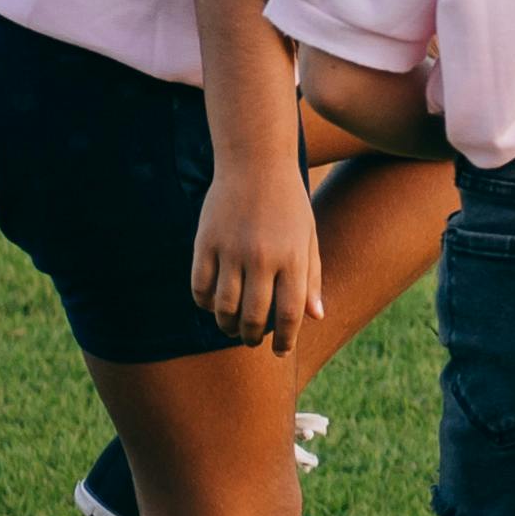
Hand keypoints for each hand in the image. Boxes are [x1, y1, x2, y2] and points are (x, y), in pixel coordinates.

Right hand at [190, 162, 325, 354]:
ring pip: (223, 307)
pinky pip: (199, 287)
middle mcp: (262, 257)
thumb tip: (315, 317)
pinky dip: (204, 303)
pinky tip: (212, 304)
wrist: (255, 163)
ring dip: (226, 325)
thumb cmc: (288, 204)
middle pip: (253, 317)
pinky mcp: (205, 242)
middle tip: (251, 341)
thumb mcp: (308, 237)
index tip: (281, 351)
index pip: (290, 314)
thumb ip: (312, 278)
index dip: (285, 340)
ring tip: (231, 328)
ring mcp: (231, 250)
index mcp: (293, 258)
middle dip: (252, 337)